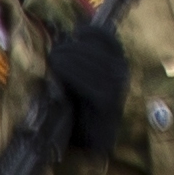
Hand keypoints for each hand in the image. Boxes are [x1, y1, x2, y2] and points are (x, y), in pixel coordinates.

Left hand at [45, 17, 130, 137]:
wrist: (92, 142)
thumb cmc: (82, 107)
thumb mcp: (83, 78)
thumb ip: (80, 60)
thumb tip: (63, 38)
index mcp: (119, 64)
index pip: (109, 39)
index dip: (92, 32)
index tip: (75, 32)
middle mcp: (121, 74)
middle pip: (95, 50)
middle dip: (73, 48)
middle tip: (54, 51)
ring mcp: (117, 88)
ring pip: (91, 64)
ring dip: (69, 58)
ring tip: (52, 59)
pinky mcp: (108, 102)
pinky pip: (88, 83)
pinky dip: (71, 73)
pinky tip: (58, 70)